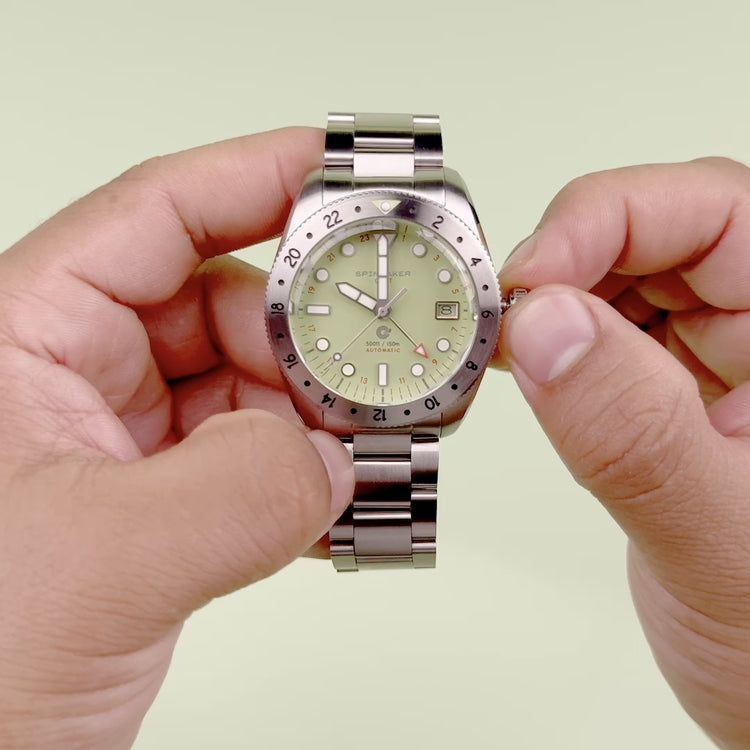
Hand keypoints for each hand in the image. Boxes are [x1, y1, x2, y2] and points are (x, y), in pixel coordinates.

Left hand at [0, 127, 353, 747]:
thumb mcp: (95, 564)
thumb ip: (234, 494)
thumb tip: (333, 457)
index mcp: (24, 340)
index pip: (156, 216)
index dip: (256, 178)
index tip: (342, 170)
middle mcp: (78, 378)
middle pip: (226, 304)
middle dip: (313, 333)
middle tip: (385, 357)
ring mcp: (127, 441)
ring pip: (255, 386)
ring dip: (323, 413)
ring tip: (377, 441)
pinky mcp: (165, 500)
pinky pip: (260, 456)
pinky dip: (311, 471)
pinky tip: (344, 494)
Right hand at [497, 158, 749, 748]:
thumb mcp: (722, 550)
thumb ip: (635, 437)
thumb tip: (547, 327)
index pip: (717, 211)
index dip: (611, 220)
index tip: (531, 278)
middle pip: (662, 232)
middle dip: (572, 258)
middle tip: (505, 311)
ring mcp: (722, 362)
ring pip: (626, 278)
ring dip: (557, 298)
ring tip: (511, 343)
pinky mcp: (673, 394)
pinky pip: (606, 334)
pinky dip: (554, 342)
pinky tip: (531, 368)